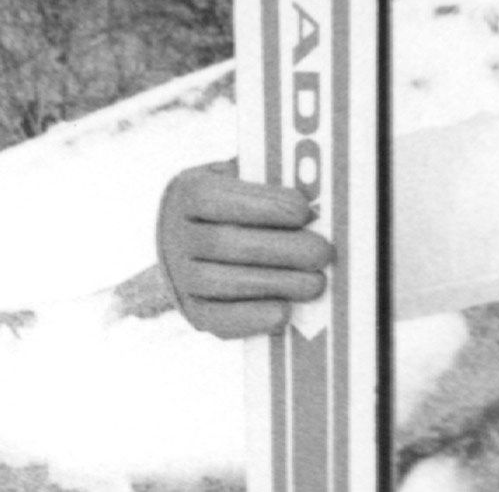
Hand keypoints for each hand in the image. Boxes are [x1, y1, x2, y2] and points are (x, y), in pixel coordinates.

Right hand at [156, 160, 335, 338]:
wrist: (195, 243)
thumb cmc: (237, 203)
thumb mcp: (244, 179)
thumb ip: (269, 180)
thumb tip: (314, 195)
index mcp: (188, 194)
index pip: (215, 198)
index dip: (261, 204)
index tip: (303, 211)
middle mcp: (176, 236)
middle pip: (224, 244)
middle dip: (279, 249)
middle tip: (322, 252)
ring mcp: (180, 277)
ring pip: (220, 283)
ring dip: (273, 284)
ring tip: (316, 283)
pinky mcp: (191, 310)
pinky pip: (216, 319)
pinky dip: (251, 318)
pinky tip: (285, 313)